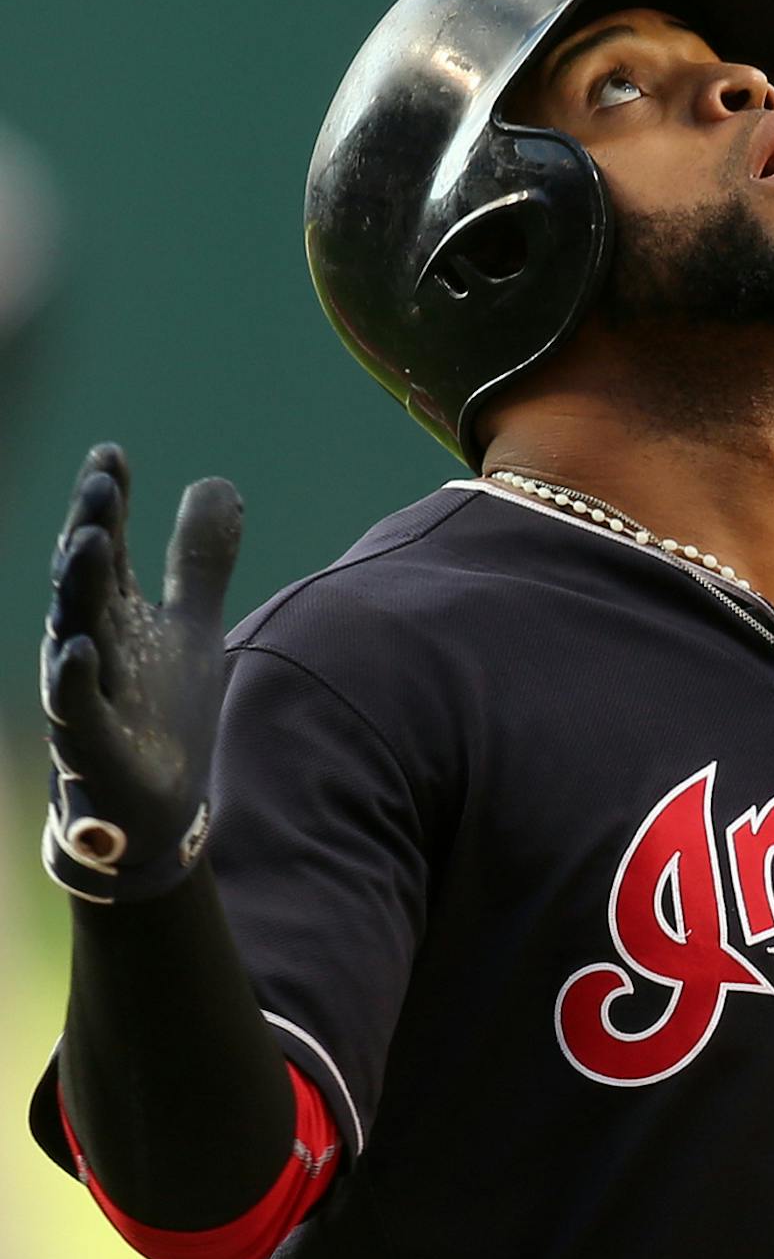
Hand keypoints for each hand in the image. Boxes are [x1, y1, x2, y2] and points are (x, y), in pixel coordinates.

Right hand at [40, 443, 242, 902]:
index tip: (113, 453)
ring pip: (72, 633)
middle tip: (100, 484)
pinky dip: (75, 680)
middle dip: (90, 529)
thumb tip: (217, 482)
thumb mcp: (189, 623)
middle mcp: (92, 644)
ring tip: (88, 539)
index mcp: (115, 612)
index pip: (108, 545)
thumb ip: (197, 558)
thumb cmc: (158, 706)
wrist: (149, 805)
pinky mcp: (91, 746)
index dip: (108, 501)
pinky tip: (81, 648)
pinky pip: (74, 710)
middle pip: (85, 579)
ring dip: (76, 588)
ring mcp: (85, 694)